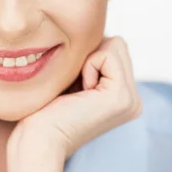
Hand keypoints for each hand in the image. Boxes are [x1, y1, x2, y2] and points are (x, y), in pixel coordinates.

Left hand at [9, 36, 142, 159]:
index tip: (72, 87)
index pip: (114, 48)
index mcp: (124, 97)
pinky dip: (88, 66)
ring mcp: (131, 100)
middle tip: (75, 88)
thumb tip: (96, 30)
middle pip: (117, 43)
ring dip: (88, 61)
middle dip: (90, 56)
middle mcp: (133, 100)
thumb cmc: (43, 110)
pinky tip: (80, 92)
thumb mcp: (72, 78)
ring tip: (78, 91)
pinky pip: (107, 54)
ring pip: (115, 44)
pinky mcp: (122, 97)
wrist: (37, 140)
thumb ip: (90, 59)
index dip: (87, 56)